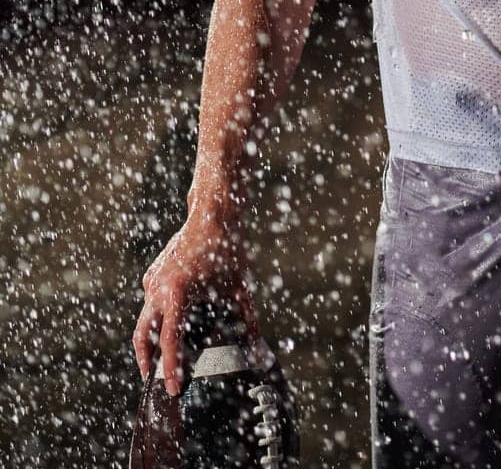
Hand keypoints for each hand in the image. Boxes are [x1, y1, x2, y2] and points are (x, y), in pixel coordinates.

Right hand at [133, 208, 260, 396]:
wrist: (212, 213)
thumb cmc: (226, 247)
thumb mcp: (238, 286)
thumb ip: (246, 318)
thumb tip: (257, 343)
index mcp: (177, 293)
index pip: (170, 341)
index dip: (171, 368)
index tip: (172, 388)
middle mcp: (158, 288)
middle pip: (143, 336)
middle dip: (146, 362)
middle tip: (154, 382)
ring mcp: (152, 280)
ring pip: (144, 319)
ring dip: (149, 341)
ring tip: (159, 360)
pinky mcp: (153, 273)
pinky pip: (150, 302)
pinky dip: (155, 318)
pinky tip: (168, 326)